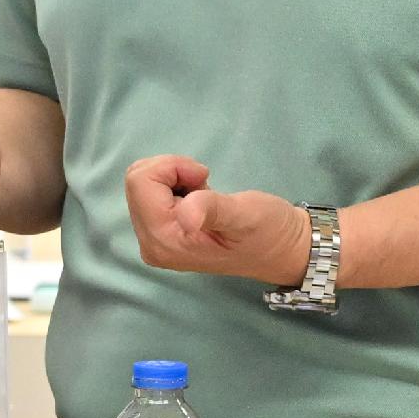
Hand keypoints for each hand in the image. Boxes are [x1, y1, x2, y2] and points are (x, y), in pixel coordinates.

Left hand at [125, 157, 311, 286]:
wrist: (280, 249)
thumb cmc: (267, 232)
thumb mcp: (245, 216)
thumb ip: (213, 211)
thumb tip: (186, 217)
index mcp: (166, 241)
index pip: (140, 181)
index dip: (171, 167)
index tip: (203, 177)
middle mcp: (152, 244)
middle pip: (137, 181)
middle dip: (171, 172)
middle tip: (205, 185)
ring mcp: (154, 240)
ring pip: (142, 184)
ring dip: (174, 179)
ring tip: (205, 195)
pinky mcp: (159, 233)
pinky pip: (150, 193)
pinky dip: (173, 186)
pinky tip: (198, 201)